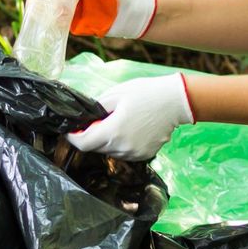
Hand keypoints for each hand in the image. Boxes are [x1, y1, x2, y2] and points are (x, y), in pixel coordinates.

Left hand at [68, 74, 194, 160]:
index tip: (71, 130)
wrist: (177, 102)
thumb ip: (96, 109)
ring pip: (110, 151)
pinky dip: (122, 144)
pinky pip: (125, 153)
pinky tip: (130, 130)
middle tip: (97, 121)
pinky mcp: (145, 155)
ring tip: (117, 123)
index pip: (83, 143)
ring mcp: (135, 153)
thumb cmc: (146, 93)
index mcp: (113, 131)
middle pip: (96, 148)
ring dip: (107, 141)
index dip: (73, 137)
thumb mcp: (116, 94)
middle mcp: (122, 147)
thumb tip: (83, 119)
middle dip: (92, 136)